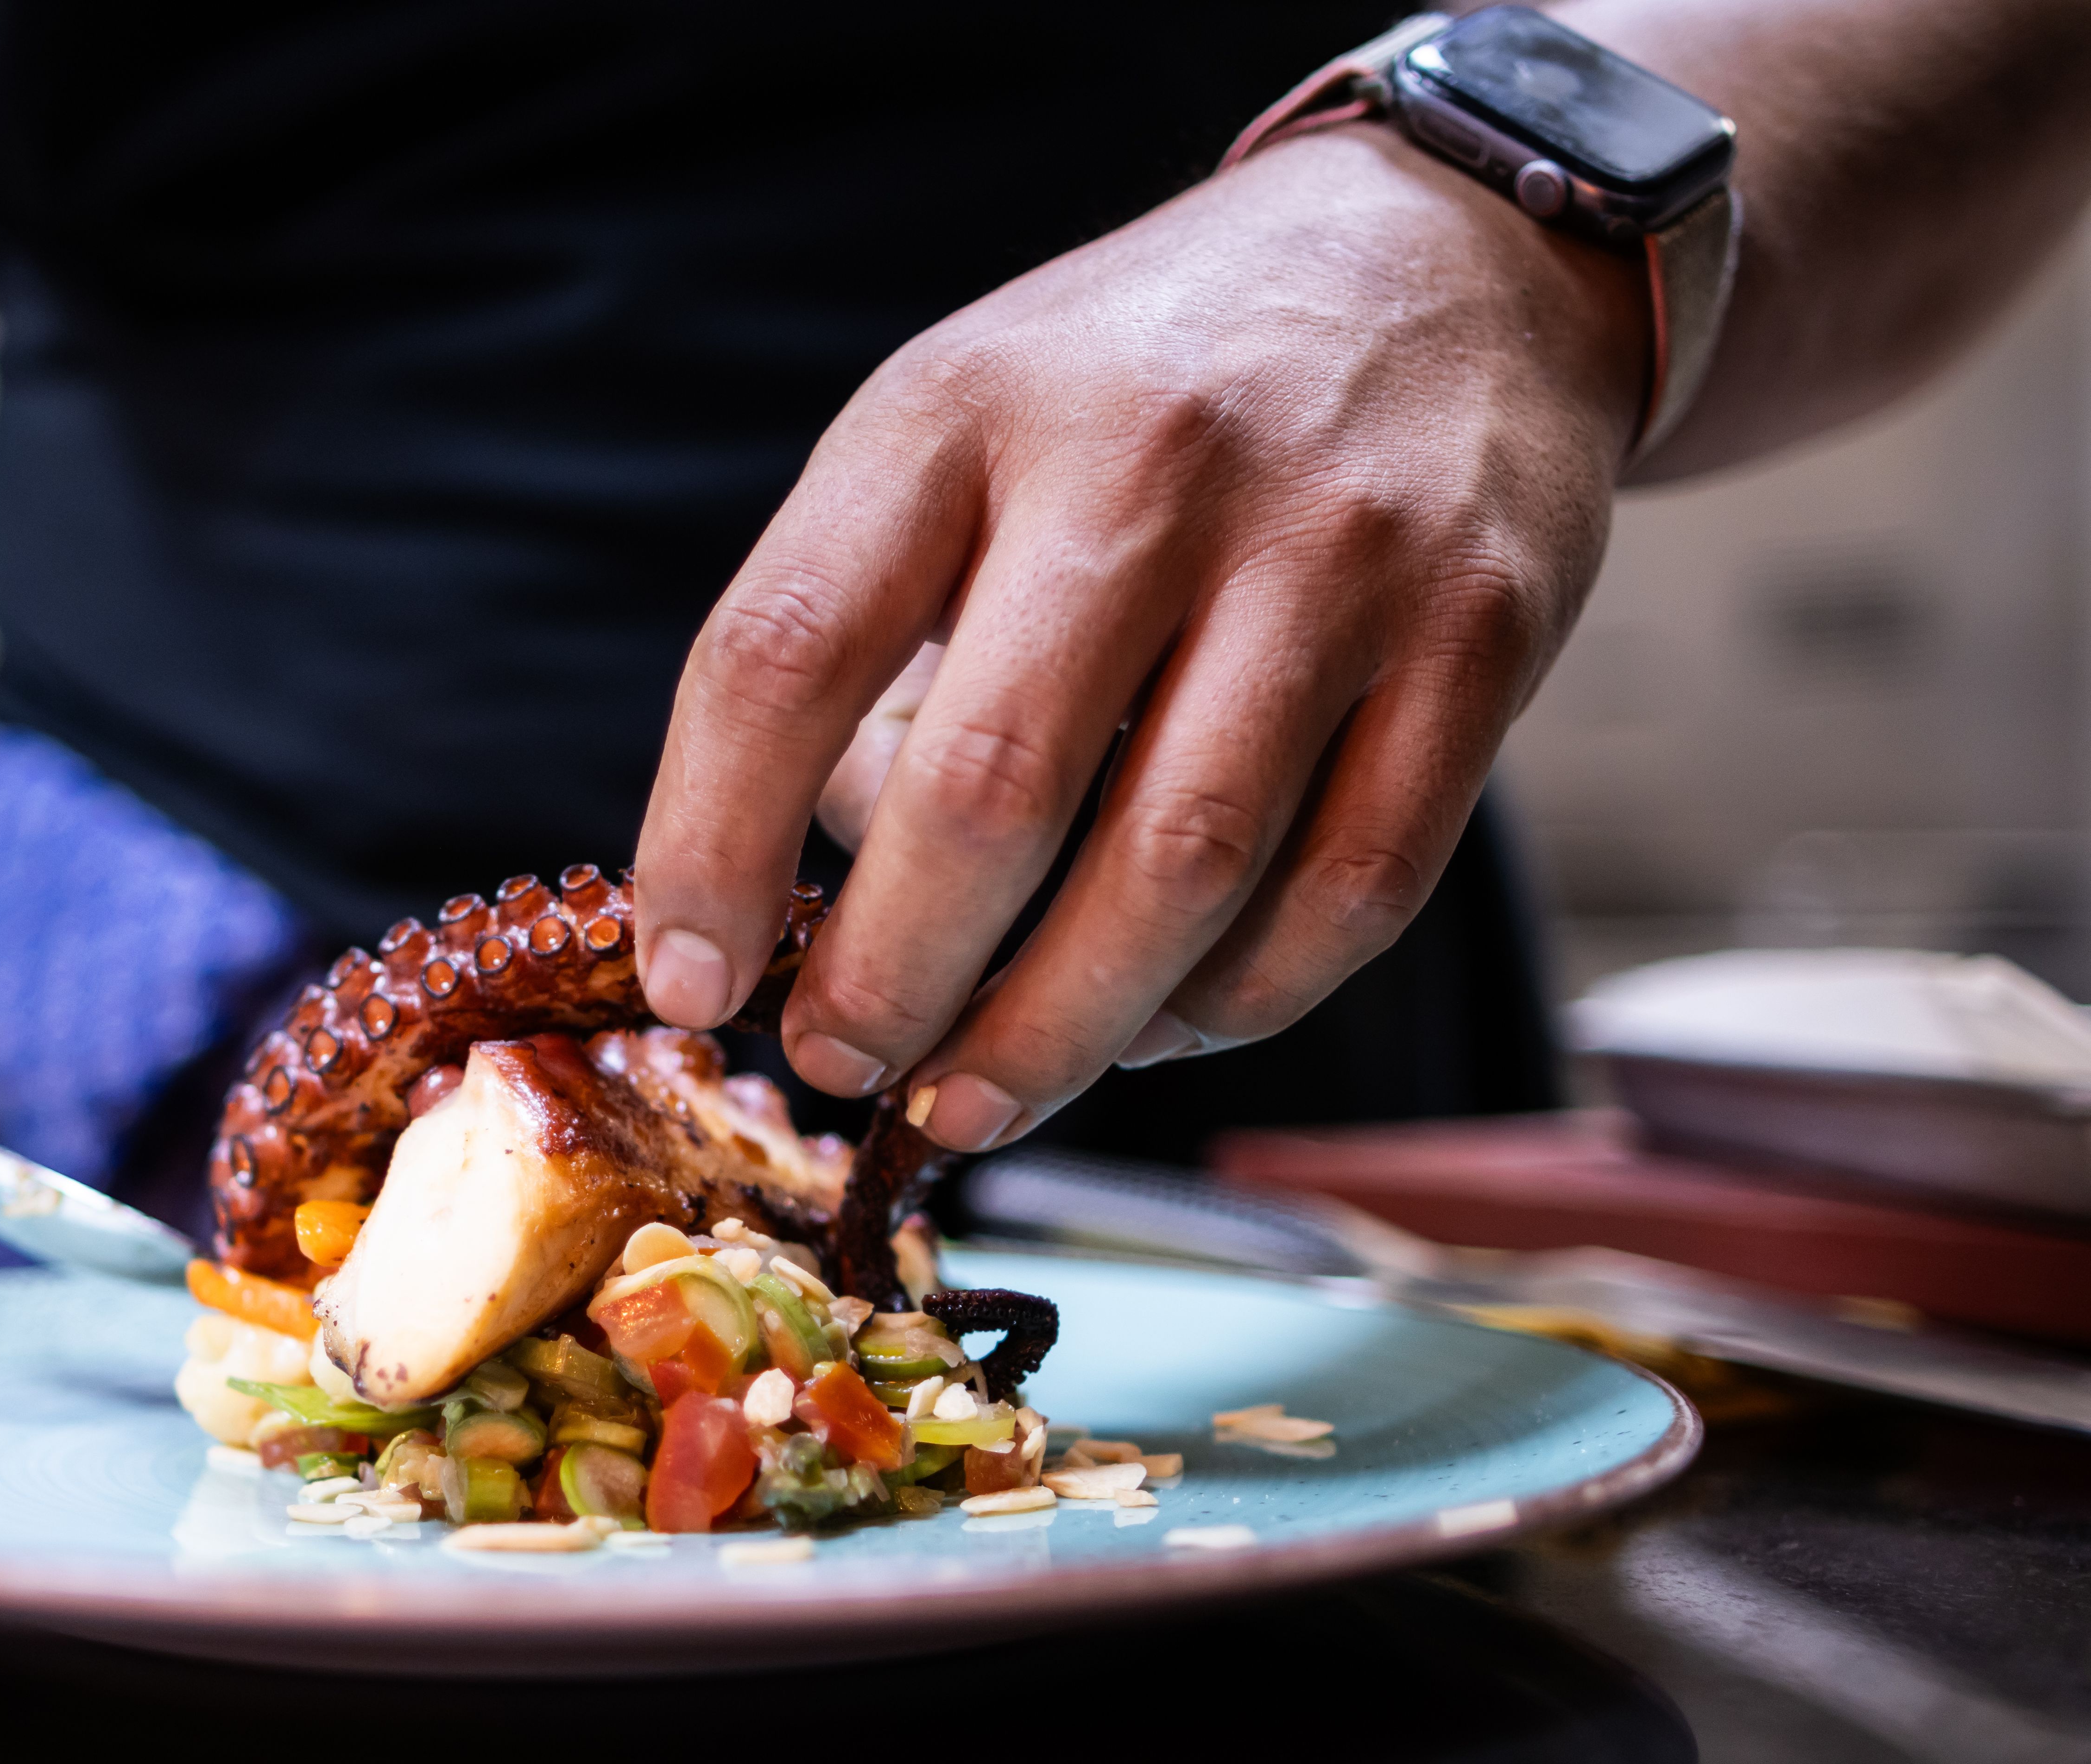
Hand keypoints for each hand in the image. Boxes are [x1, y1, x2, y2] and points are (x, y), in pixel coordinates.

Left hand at [634, 126, 1647, 1148]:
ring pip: (1177, 870)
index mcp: (968, 406)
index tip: (688, 978)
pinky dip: (1231, 1003)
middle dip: (892, 982)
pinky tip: (1150, 1031)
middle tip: (839, 1066)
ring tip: (968, 1101)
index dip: (710, 841)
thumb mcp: (959, 436)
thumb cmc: (1142, 394)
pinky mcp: (1478, 638)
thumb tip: (828, 905)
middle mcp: (1152, 462)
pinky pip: (1346, 888)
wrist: (1445, 259)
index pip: (788, 648)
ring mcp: (1336, 550)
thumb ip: (871, 650)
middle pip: (992, 790)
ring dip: (1053, 1034)